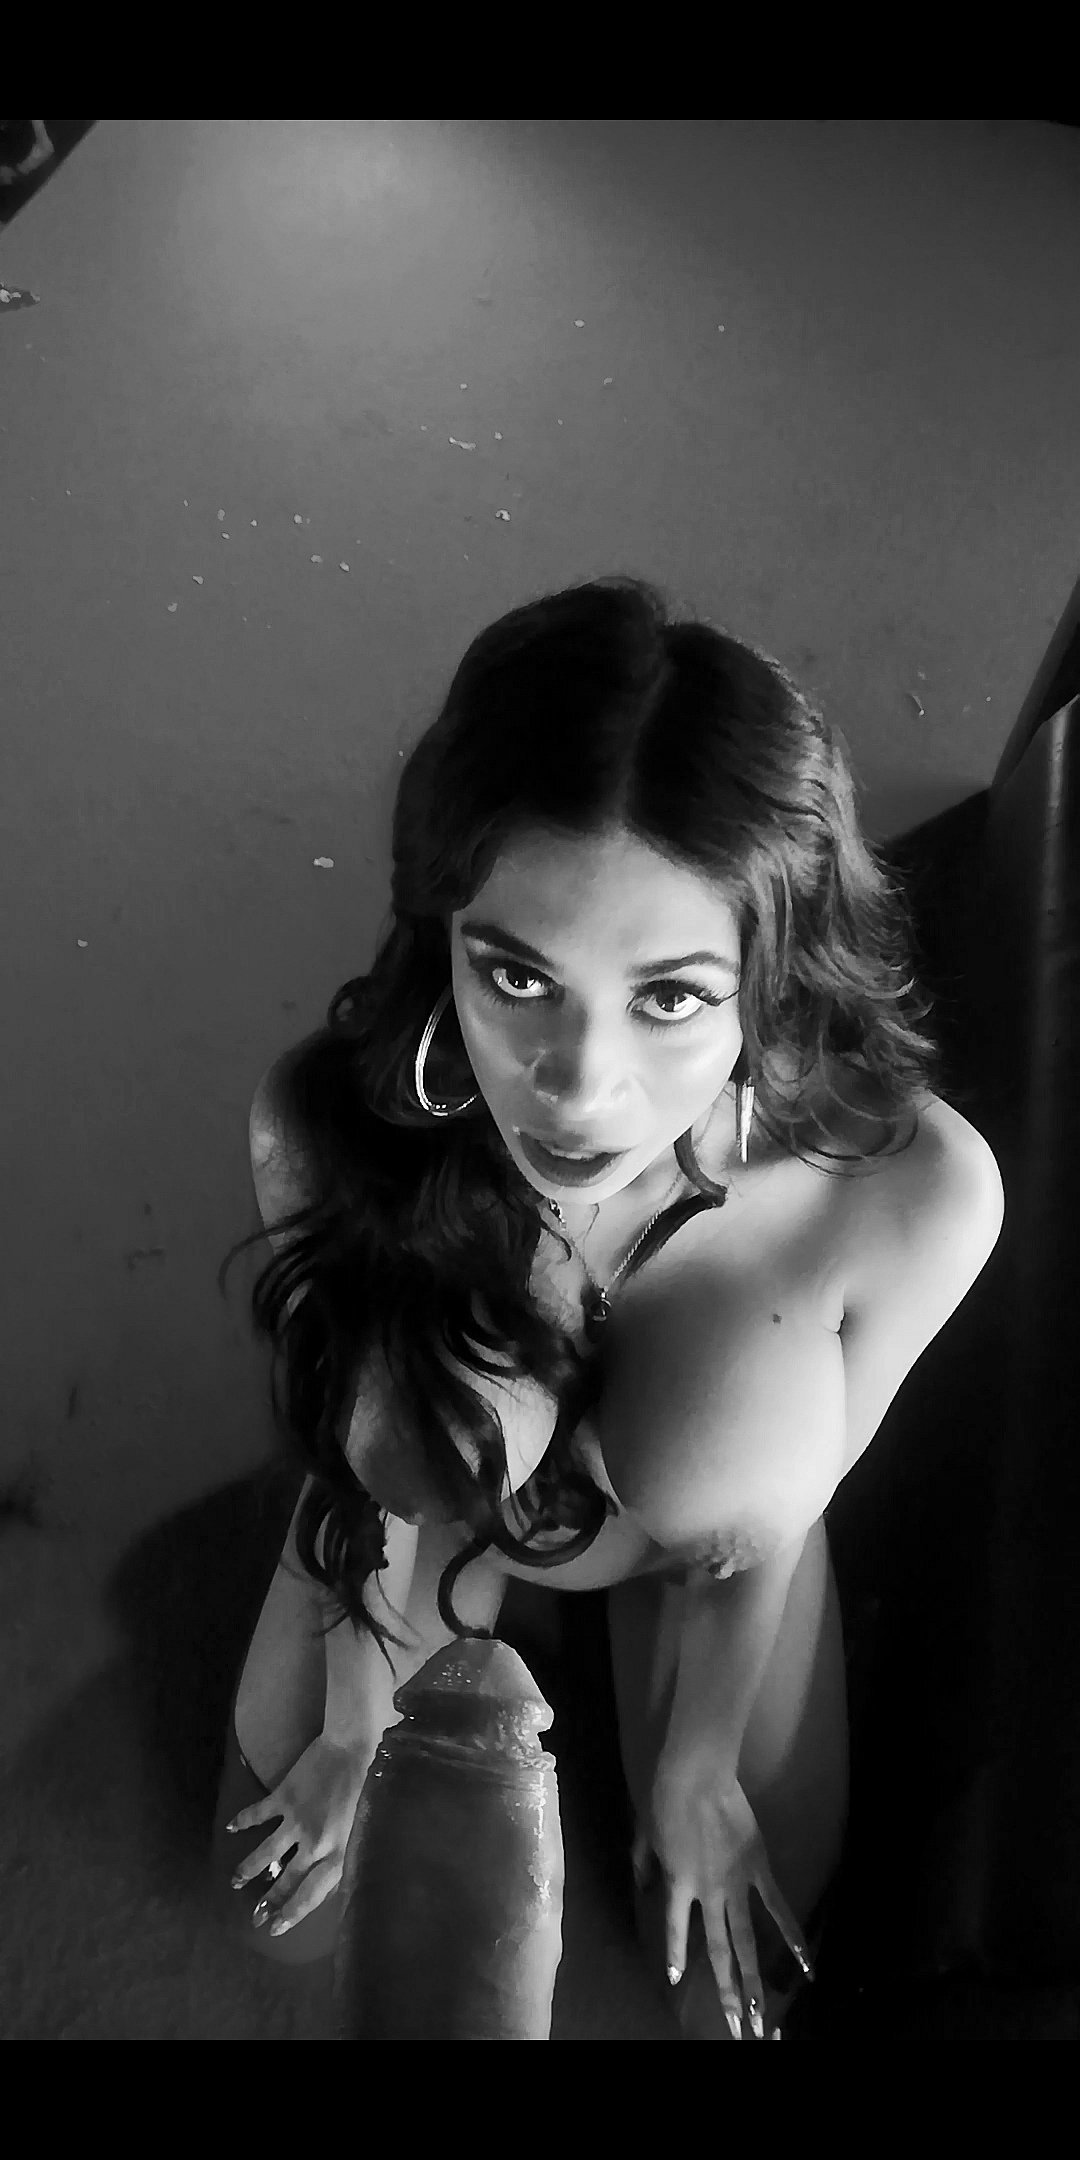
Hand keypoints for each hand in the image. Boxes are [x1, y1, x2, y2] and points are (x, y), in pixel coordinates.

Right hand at [227, 1731, 373, 1935]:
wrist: (355, 1745)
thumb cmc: (366, 1785)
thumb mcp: (363, 1828)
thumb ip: (346, 1853)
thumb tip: (330, 1878)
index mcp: (338, 1853)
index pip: (311, 1895)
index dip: (292, 1914)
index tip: (276, 1928)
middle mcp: (315, 1843)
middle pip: (287, 1880)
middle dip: (269, 1902)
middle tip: (255, 1917)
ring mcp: (296, 1821)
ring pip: (266, 1854)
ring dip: (249, 1869)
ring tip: (236, 1881)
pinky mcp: (284, 1797)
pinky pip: (258, 1815)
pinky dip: (243, 1821)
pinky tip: (231, 1828)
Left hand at [632, 1756, 814, 2039]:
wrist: (696, 1773)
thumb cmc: (664, 1797)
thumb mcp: (644, 1834)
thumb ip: (644, 1864)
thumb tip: (643, 1885)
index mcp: (677, 1885)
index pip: (675, 1931)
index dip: (675, 1956)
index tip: (676, 1980)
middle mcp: (708, 1894)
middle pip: (719, 1951)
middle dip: (727, 1991)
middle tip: (736, 2026)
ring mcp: (736, 1884)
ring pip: (747, 1941)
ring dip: (756, 1980)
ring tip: (763, 2015)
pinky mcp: (758, 1869)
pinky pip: (777, 1907)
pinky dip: (792, 1936)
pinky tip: (807, 1964)